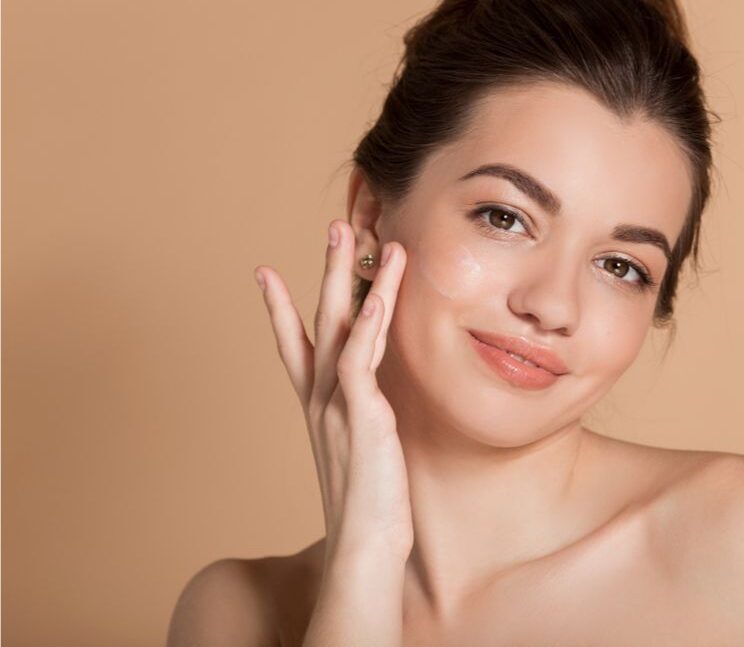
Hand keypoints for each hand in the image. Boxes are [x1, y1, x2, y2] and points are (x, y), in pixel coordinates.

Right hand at [253, 219, 412, 562]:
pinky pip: (360, 363)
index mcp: (320, 407)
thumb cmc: (370, 506)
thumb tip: (372, 406)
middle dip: (328, 271)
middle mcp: (322, 400)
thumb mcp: (362, 453)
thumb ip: (361, 422)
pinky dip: (367, 327)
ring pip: (342, 329)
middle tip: (335, 226)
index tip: (266, 272)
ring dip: (351, 278)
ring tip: (360, 235)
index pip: (296, 346)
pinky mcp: (362, 419)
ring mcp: (338, 407)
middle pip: (320, 321)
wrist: (365, 549)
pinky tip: (377, 297)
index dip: (280, 308)